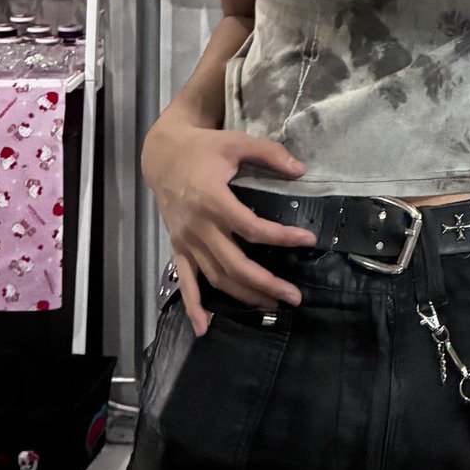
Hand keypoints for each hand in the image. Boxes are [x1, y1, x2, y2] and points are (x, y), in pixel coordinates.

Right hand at [141, 114, 316, 335]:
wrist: (162, 155)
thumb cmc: (203, 148)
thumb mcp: (236, 141)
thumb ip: (268, 153)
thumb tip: (300, 170)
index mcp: (213, 199)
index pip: (251, 227)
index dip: (281, 237)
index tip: (307, 240)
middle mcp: (198, 226)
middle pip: (235, 264)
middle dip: (266, 283)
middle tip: (294, 296)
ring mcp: (186, 240)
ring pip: (215, 277)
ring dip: (243, 295)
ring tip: (272, 305)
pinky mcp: (177, 247)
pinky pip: (185, 281)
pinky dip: (193, 306)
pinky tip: (203, 327)